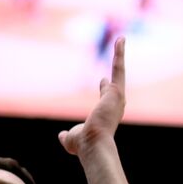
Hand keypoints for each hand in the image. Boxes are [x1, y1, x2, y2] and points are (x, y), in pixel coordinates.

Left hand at [58, 38, 126, 154]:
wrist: (92, 144)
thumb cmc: (83, 145)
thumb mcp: (72, 139)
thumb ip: (67, 136)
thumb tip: (61, 135)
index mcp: (107, 115)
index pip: (107, 98)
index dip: (105, 89)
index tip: (103, 81)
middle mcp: (116, 105)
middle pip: (118, 82)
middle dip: (118, 67)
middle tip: (119, 52)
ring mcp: (118, 97)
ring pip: (120, 70)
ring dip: (120, 54)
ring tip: (121, 39)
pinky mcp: (117, 90)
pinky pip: (119, 67)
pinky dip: (120, 52)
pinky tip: (120, 39)